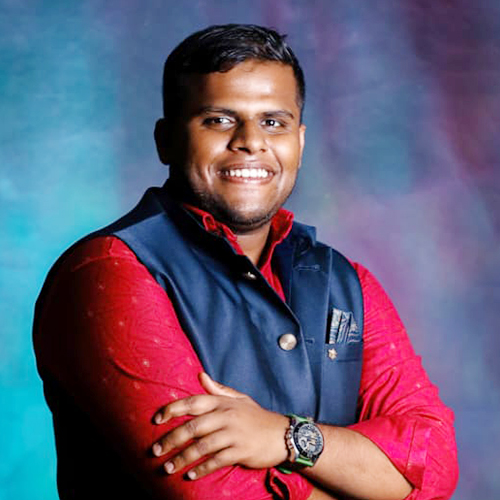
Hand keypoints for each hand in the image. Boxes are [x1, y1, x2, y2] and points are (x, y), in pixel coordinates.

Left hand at [152, 372, 288, 478]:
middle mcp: (226, 416)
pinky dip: (201, 469)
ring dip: (182, 459)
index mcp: (223, 403)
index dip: (172, 409)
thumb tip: (200, 375)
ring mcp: (233, 434)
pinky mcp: (240, 451)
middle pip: (192, 427)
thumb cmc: (256, 416)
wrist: (283, 434)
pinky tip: (190, 476)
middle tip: (155, 450)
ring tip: (167, 468)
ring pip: (201, 447)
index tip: (156, 419)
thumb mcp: (239, 399)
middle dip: (171, 439)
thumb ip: (218, 390)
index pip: (192, 402)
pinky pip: (216, 461)